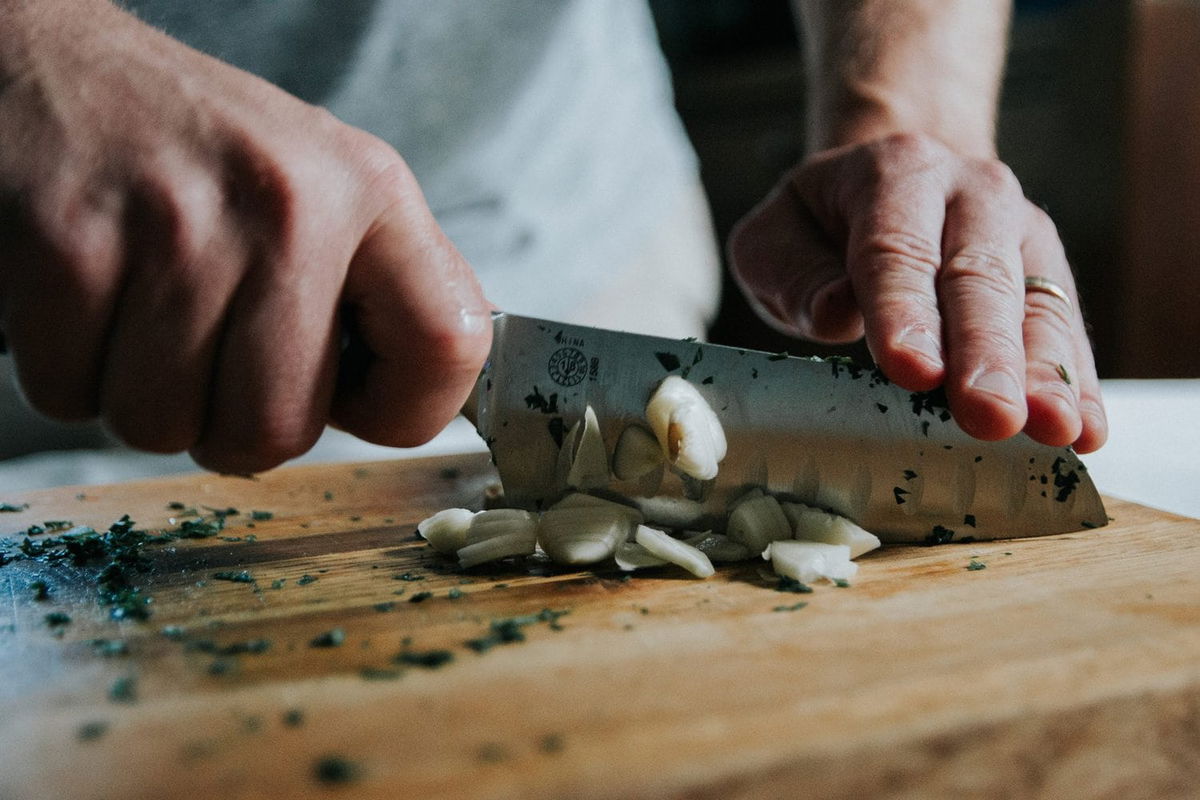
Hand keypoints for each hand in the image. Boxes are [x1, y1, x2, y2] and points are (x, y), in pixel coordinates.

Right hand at [0, 0, 490, 472]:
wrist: (47, 60)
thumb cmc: (194, 150)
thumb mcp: (320, 188)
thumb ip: (377, 291)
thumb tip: (406, 403)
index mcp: (370, 191)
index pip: (450, 348)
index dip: (404, 411)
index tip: (356, 401)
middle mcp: (288, 203)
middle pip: (278, 430)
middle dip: (232, 424)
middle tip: (210, 356)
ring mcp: (177, 222)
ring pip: (164, 425)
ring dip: (140, 396)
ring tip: (140, 313)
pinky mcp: (67, 240)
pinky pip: (68, 393)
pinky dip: (67, 371)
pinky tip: (84, 300)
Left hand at [730, 133, 1105, 452]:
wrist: (894, 179)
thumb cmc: (820, 227)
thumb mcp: (775, 238)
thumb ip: (793, 274)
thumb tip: (838, 313)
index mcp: (895, 173)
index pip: (897, 248)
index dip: (905, 312)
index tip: (912, 372)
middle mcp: (972, 192)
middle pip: (981, 277)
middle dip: (986, 353)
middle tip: (989, 415)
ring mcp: (1021, 231)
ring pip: (1038, 303)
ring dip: (1046, 373)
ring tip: (1053, 430)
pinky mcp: (1048, 273)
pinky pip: (1068, 328)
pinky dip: (1075, 382)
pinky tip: (1085, 429)